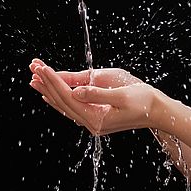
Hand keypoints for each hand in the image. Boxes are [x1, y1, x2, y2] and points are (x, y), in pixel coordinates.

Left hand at [28, 58, 160, 135]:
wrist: (159, 112)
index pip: (68, 97)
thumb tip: (76, 91)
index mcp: (97, 118)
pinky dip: (59, 98)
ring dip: (49, 91)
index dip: (54, 80)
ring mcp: (93, 122)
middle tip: (32, 68)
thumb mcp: (122, 96)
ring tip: (34, 79)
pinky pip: (72, 107)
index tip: (42, 67)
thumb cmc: (144, 101)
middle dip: (47, 84)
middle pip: (62, 102)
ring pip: (65, 105)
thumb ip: (98, 94)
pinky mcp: (96, 117)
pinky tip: (50, 95)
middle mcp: (92, 123)